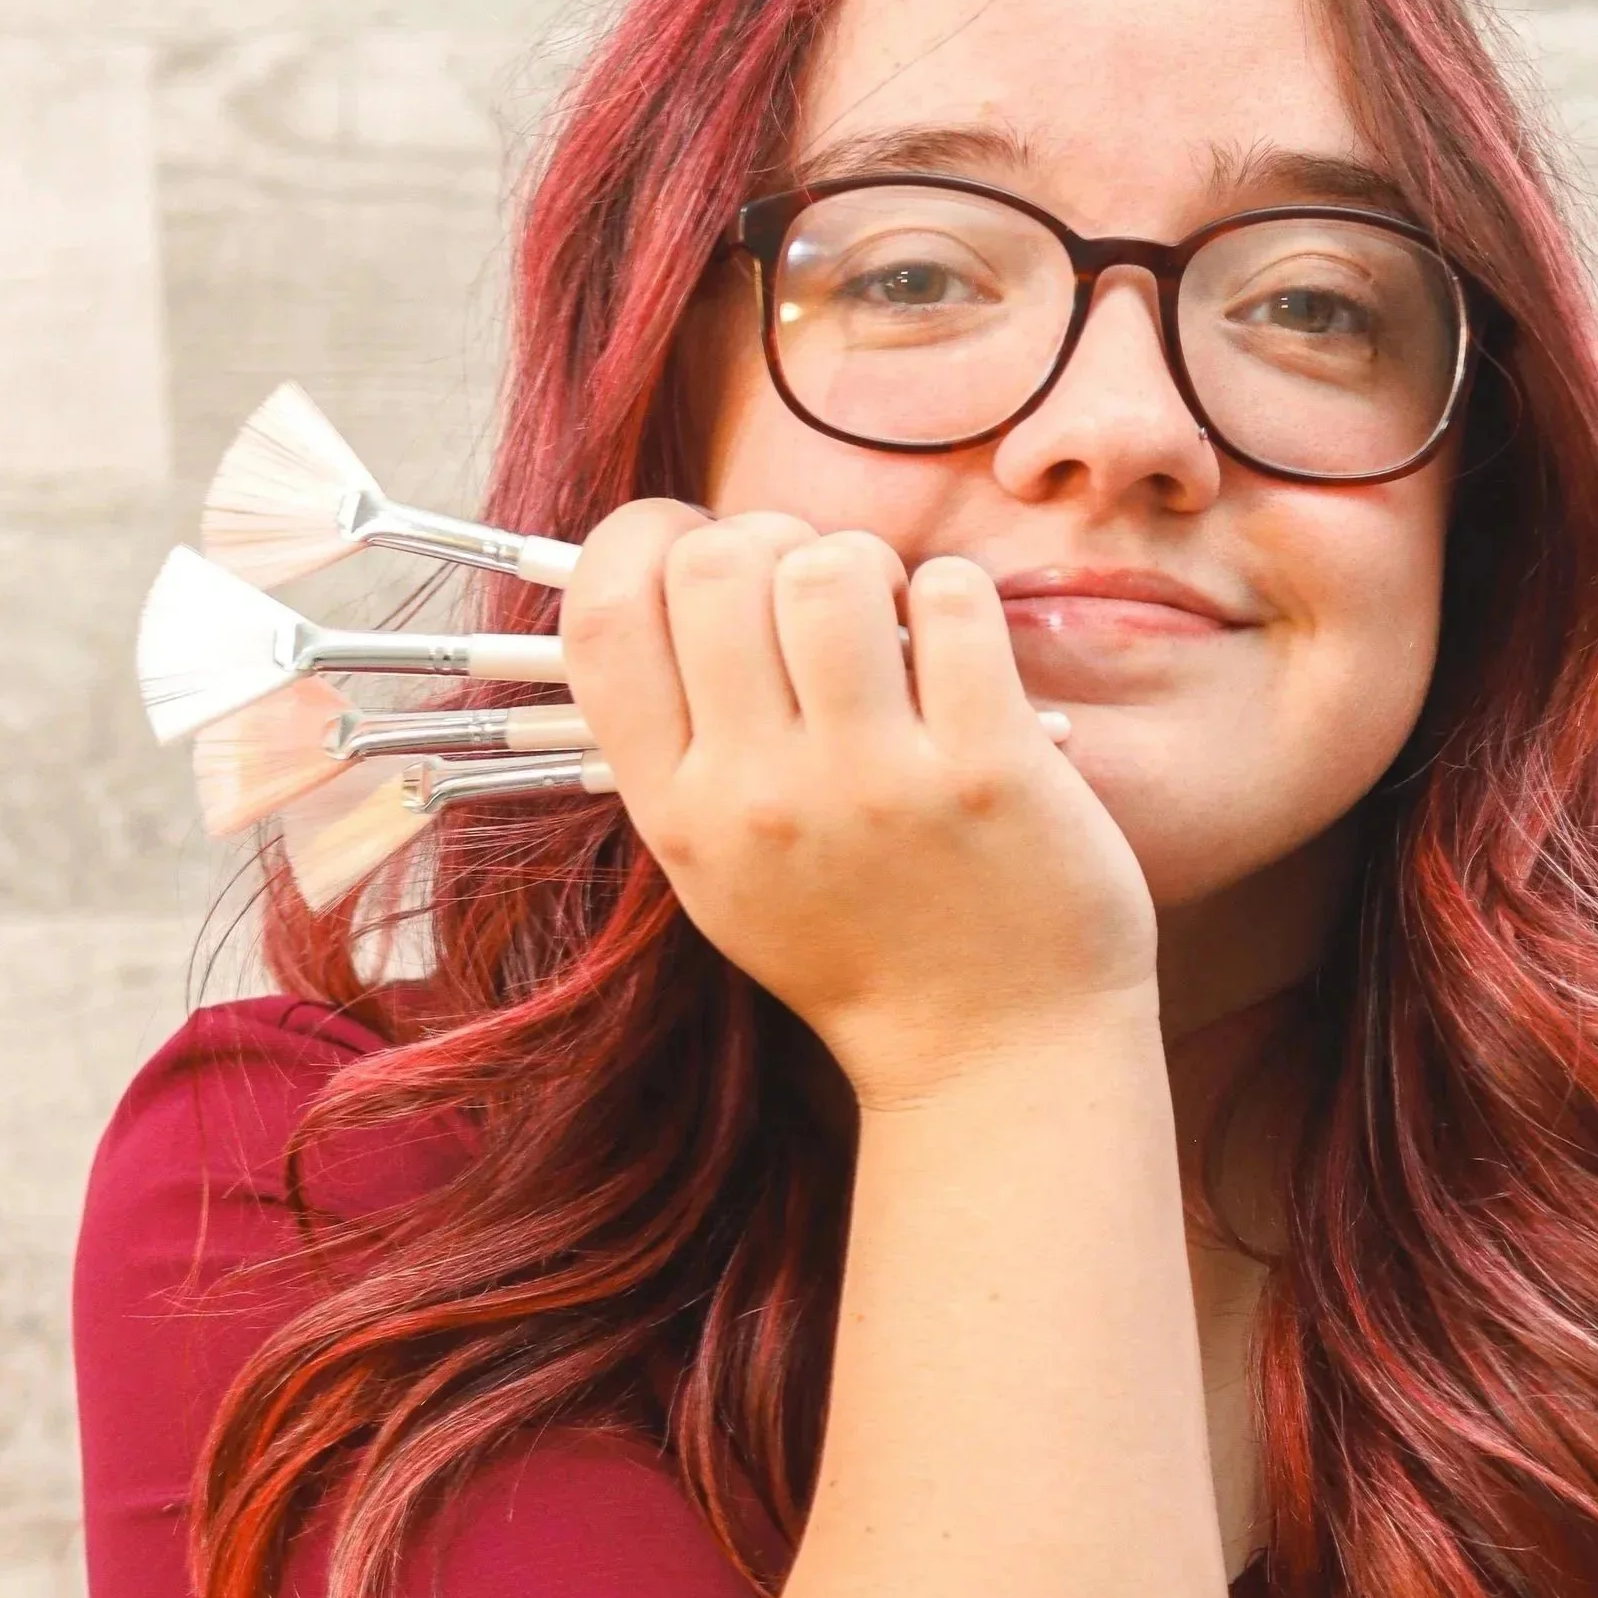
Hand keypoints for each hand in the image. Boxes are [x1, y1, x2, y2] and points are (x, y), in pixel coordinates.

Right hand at [562, 501, 1158, 1106]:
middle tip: (816, 593)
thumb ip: (684, 742)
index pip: (604, 615)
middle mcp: (761, 795)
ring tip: (894, 619)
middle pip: (715, 564)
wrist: (993, 1059)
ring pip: (829, 564)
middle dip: (768, 539)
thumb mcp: (724, 872)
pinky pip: (952, 597)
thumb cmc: (863, 946)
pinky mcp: (987, 768)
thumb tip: (669, 573)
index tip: (693, 542)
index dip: (640, 538)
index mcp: (679, 813)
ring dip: (867, 562)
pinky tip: (960, 650)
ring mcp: (874, 782)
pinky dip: (956, 597)